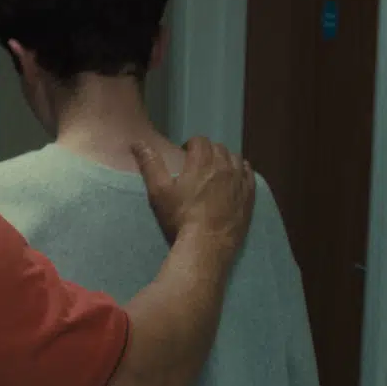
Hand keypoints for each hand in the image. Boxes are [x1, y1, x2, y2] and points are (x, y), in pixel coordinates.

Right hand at [132, 137, 255, 251]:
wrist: (207, 244)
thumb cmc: (180, 217)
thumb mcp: (159, 191)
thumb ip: (150, 164)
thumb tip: (137, 143)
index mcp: (202, 161)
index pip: (200, 141)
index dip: (191, 145)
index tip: (185, 155)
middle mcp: (224, 166)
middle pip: (218, 148)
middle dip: (207, 151)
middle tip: (198, 165)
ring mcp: (240, 180)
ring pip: (235, 158)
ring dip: (225, 159)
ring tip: (216, 171)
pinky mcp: (249, 195)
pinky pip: (249, 174)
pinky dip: (242, 171)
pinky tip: (235, 178)